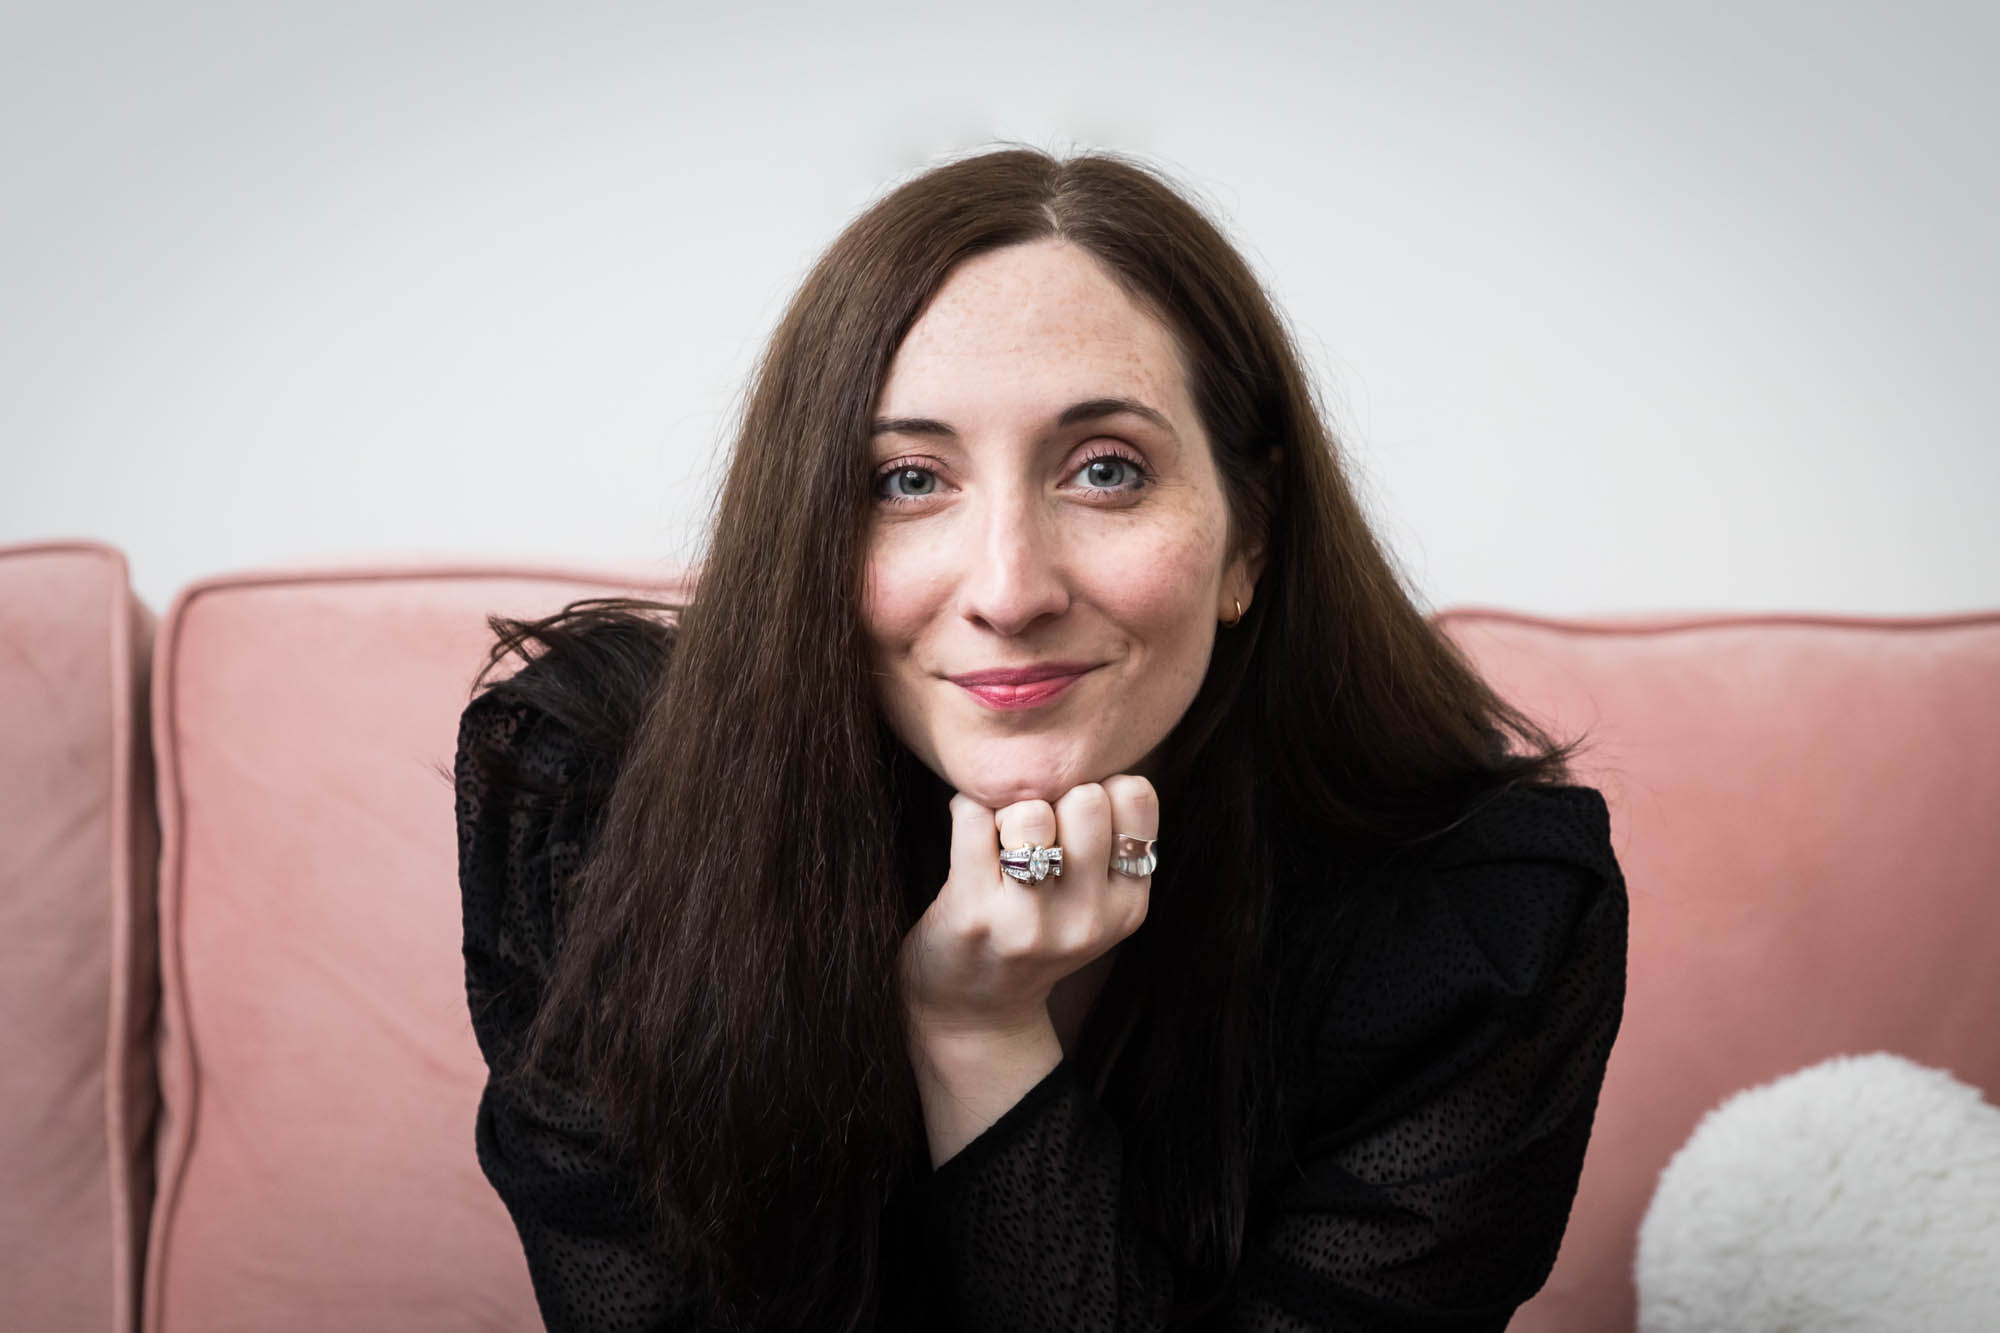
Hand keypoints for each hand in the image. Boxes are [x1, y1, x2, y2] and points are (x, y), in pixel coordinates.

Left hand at [901, 775, 1157, 1043]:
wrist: (975, 1013)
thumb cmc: (1033, 934)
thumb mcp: (1093, 901)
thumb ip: (1105, 838)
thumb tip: (1092, 748)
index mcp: (1128, 904)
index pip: (1136, 794)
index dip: (1100, 785)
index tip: (1075, 815)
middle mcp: (1088, 918)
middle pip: (1086, 798)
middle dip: (1054, 794)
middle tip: (1033, 826)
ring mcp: (1030, 922)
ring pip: (1030, 811)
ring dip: (1007, 808)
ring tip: (1001, 837)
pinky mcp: (974, 915)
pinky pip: (972, 817)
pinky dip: (967, 809)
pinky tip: (970, 836)